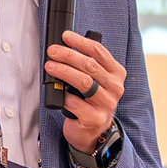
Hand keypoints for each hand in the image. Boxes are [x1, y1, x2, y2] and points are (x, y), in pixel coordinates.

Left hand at [44, 30, 125, 152]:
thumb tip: (64, 47)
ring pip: (84, 82)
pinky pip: (76, 103)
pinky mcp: (94, 118)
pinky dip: (63, 95)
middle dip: (68, 55)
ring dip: (64, 71)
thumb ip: (87, 65)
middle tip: (52, 51)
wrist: (92, 131)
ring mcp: (106, 104)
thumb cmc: (89, 100)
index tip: (65, 36)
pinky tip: (56, 91)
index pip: (99, 52)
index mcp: (116, 73)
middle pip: (90, 65)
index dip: (81, 42)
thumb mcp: (95, 80)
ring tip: (50, 66)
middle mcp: (115, 88)